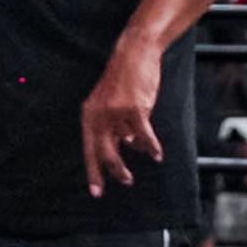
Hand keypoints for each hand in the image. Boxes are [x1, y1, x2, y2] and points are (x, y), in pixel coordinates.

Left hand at [80, 39, 164, 195]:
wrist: (133, 54)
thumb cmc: (123, 79)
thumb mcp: (109, 102)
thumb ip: (113, 125)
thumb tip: (126, 145)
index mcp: (89, 114)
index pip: (89, 149)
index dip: (93, 172)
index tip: (96, 192)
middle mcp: (99, 116)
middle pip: (105, 154)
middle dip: (116, 171)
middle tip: (126, 181)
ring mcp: (116, 114)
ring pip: (129, 144)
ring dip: (140, 150)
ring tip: (149, 155)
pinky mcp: (134, 110)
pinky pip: (144, 138)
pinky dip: (152, 147)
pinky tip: (157, 154)